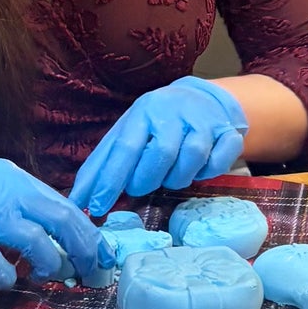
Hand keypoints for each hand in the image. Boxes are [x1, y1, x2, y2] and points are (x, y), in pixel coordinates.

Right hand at [0, 141, 106, 291]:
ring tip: (49, 279)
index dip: (86, 232)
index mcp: (9, 176)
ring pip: (40, 244)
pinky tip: (5, 282)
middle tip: (93, 275)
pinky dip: (7, 279)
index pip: (63, 204)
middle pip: (64, 221)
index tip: (99, 254)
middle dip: (86, 252)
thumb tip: (31, 227)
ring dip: (52, 267)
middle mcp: (4, 191)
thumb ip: (2, 199)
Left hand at [70, 78, 247, 212]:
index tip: (97, 207)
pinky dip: (207, 173)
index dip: (110, 180)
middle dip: (146, 179)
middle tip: (141, 187)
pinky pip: (218, 162)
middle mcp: (174, 112)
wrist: (205, 101)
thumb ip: (104, 164)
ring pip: (191, 158)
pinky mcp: (229, 133)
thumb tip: (78, 200)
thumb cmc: (158, 124)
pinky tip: (198, 170)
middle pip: (160, 153)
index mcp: (143, 112)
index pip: (124, 148)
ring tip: (171, 177)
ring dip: (177, 178)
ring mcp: (204, 121)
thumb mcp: (129, 133)